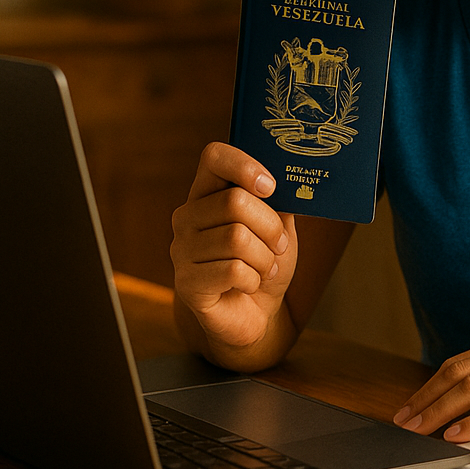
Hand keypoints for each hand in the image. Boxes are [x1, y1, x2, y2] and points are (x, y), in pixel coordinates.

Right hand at [170, 142, 297, 349]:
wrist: (257, 311)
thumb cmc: (264, 261)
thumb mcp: (279, 225)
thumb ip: (278, 200)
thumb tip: (289, 181)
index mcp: (207, 193)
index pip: (214, 157)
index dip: (244, 166)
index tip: (271, 186)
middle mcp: (186, 217)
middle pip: (235, 201)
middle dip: (271, 226)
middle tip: (279, 244)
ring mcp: (180, 250)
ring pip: (237, 238)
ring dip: (265, 257)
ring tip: (264, 267)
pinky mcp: (185, 283)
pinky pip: (233, 270)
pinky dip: (254, 279)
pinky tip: (249, 284)